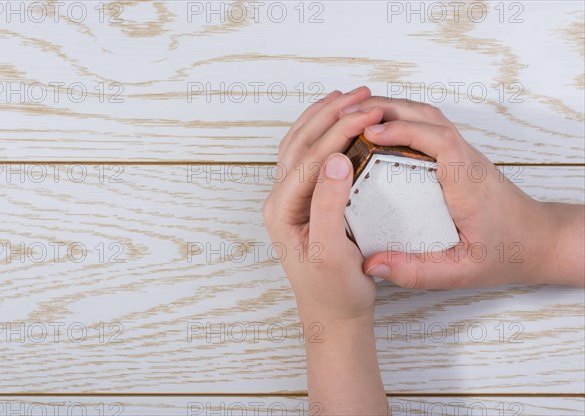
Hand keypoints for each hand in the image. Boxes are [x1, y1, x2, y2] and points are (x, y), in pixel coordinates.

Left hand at [263, 86, 389, 415]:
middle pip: (301, 143)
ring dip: (323, 117)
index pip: (311, 158)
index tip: (370, 112)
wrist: (332, 312)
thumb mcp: (331, 251)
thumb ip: (329, 205)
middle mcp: (279, 199)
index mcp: (282, 210)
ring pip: (299, 144)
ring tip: (349, 97)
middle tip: (362, 94)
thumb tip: (336, 158)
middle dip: (331, 115)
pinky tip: (336, 124)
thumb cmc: (334, 289)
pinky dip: (320, 133)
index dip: (341, 131)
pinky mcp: (302, 200)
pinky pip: (307, 156)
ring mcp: (288, 198)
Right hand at [350, 97, 583, 288]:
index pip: (438, 140)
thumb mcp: (459, 271)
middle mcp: (467, 158)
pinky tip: (379, 129)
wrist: (537, 239)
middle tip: (346, 117)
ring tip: (354, 117)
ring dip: (391, 109)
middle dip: (385, 109)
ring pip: (427, 115)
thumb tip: (372, 264)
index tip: (370, 132)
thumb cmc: (505, 251)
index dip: (403, 130)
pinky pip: (428, 125)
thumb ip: (416, 271)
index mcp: (468, 181)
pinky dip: (401, 118)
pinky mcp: (458, 155)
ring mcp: (463, 152)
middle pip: (427, 116)